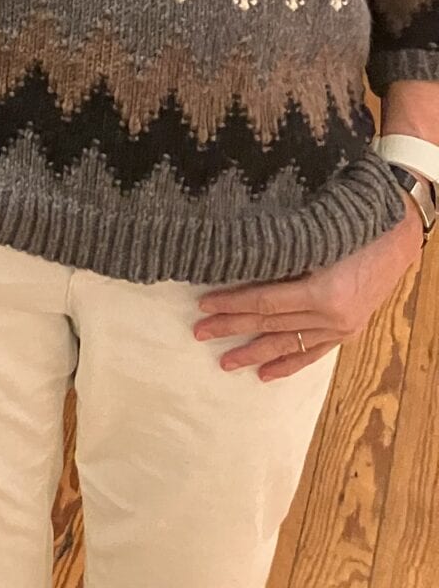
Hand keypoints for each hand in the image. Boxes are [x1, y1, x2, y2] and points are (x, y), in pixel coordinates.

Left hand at [193, 204, 421, 379]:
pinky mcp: (348, 330)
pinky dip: (289, 363)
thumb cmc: (354, 223)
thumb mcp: (317, 233)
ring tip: (225, 361)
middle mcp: (332, 315)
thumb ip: (282, 250)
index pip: (265, 301)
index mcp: (324, 291)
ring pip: (289, 342)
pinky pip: (313, 351)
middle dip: (232, 328)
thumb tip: (235, 254)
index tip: (203, 305)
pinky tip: (266, 374)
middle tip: (199, 332)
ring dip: (255, 352)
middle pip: (271, 323)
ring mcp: (341, 327)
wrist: (398, 235)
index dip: (232, 303)